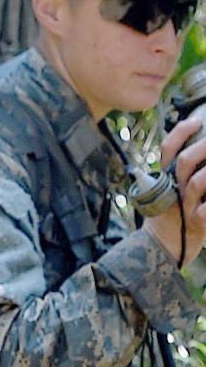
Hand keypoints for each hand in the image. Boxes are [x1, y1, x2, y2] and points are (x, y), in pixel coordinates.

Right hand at [147, 116, 205, 266]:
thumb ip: (188, 171)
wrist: (164, 246)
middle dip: (203, 148)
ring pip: (196, 183)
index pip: (169, 149)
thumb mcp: (176, 189)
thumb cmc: (176, 213)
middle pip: (183, 161)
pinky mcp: (196, 224)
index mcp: (167, 178)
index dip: (181, 132)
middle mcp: (173, 189)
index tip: (197, 120)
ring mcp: (184, 206)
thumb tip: (200, 147)